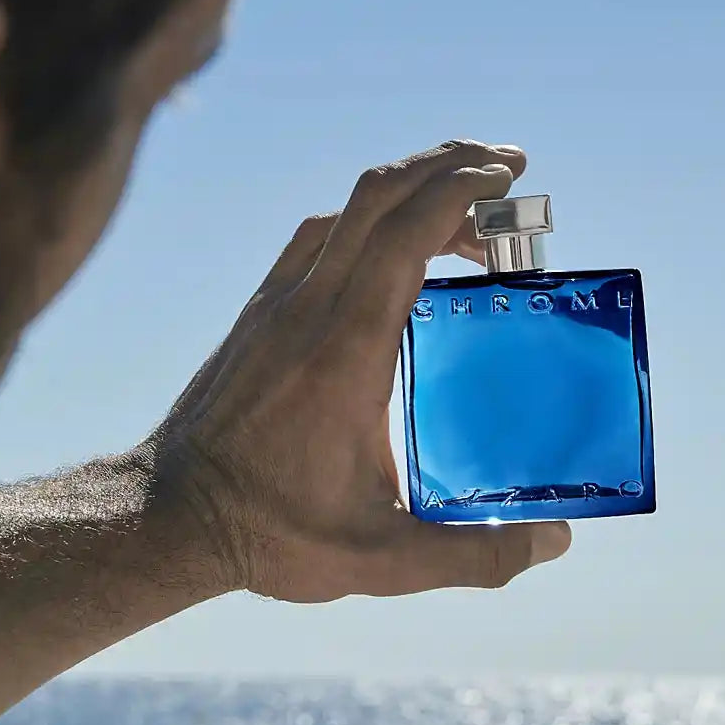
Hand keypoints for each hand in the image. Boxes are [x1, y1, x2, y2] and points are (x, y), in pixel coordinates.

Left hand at [151, 140, 571, 603]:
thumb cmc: (269, 533)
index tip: (511, 178)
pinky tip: (392, 251)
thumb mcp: (381, 559)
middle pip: (379, 196)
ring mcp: (276, 305)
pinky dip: (364, 221)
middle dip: (448, 165)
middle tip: (506, 170)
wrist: (169, 518)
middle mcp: (308, 309)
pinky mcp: (257, 314)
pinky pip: (315, 238)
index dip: (462, 190)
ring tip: (462, 204)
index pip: (407, 234)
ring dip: (407, 188)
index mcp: (346, 349)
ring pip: (344, 210)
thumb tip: (554, 543)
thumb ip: (475, 556)